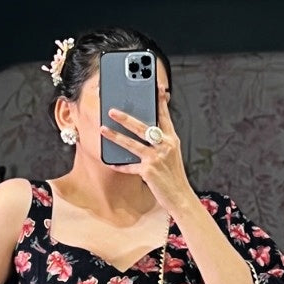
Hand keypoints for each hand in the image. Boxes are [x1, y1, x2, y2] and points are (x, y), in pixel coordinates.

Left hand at [100, 91, 193, 216]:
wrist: (180, 197)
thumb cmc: (174, 176)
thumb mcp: (172, 154)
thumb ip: (161, 141)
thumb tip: (146, 132)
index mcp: (171, 139)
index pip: (164, 116)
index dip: (159, 101)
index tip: (156, 87)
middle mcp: (164, 146)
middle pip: (143, 127)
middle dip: (126, 118)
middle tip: (112, 110)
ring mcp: (156, 158)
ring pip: (132, 143)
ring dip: (116, 136)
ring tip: (103, 129)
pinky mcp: (148, 171)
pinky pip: (130, 166)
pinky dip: (120, 165)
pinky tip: (110, 162)